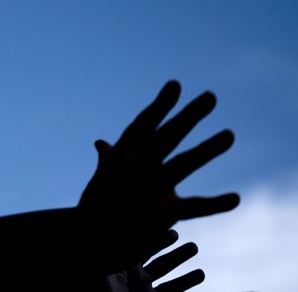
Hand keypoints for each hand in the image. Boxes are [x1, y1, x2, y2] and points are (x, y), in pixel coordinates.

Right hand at [78, 80, 239, 271]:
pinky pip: (191, 206)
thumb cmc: (94, 207)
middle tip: (211, 96)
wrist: (87, 240)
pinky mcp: (158, 213)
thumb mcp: (99, 178)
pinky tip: (235, 198)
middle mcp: (132, 166)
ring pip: (181, 164)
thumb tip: (100, 142)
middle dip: (188, 116)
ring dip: (206, 149)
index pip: (143, 125)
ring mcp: (146, 188)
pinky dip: (214, 204)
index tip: (176, 84)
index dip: (161, 105)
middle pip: (165, 136)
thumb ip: (107, 158)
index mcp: (120, 155)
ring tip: (230, 134)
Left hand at [102, 229, 204, 291]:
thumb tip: (120, 228)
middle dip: (168, 242)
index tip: (169, 222)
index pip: (139, 242)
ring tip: (195, 247)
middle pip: (153, 253)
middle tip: (183, 227)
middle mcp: (131, 274)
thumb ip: (117, 250)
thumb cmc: (104, 287)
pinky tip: (200, 273)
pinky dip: (186, 282)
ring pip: (165, 271)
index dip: (154, 232)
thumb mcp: (106, 270)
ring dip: (181, 260)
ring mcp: (142, 288)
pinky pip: (172, 291)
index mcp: (119, 262)